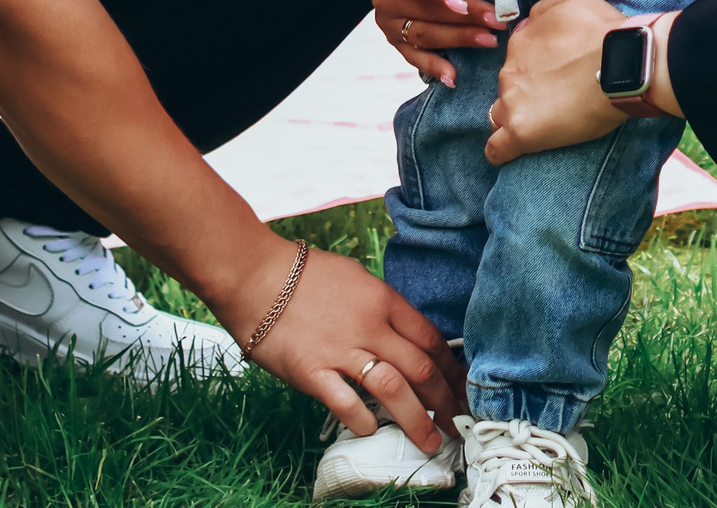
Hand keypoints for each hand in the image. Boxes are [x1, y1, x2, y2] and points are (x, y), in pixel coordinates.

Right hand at [236, 241, 462, 451]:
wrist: (255, 276)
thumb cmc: (303, 275)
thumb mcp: (356, 278)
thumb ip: (381, 307)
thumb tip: (402, 333)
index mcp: (383, 301)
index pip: (431, 339)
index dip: (451, 369)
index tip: (461, 388)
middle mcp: (370, 326)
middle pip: (420, 368)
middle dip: (444, 400)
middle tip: (455, 422)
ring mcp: (341, 350)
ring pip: (393, 390)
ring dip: (416, 420)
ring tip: (429, 441)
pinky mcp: (312, 371)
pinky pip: (345, 402)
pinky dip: (362, 420)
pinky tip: (371, 431)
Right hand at [371, 0, 500, 85]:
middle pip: (424, 12)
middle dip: (462, 18)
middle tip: (496, 20)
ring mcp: (389, 22)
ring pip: (424, 36)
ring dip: (458, 40)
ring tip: (490, 41)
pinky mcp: (397, 40)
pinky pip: (414, 58)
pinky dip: (433, 68)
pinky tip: (454, 77)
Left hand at [486, 0, 662, 164]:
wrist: (621, 63)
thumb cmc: (603, 32)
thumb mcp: (570, 4)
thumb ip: (543, 14)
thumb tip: (529, 24)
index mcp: (521, 43)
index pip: (517, 60)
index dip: (535, 68)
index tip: (555, 75)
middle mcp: (510, 71)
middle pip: (509, 86)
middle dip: (526, 92)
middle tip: (557, 98)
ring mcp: (512, 102)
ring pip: (501, 114)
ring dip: (517, 117)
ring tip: (543, 125)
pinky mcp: (521, 132)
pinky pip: (497, 148)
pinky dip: (500, 152)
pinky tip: (508, 155)